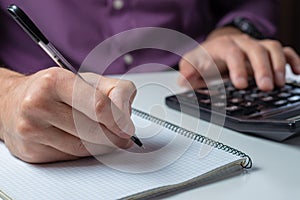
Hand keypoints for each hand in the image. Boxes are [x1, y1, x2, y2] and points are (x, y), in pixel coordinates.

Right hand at [0, 67, 135, 162]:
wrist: (12, 102)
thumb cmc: (51, 90)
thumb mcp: (85, 80)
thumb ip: (114, 90)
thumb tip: (126, 114)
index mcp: (55, 81)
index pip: (98, 106)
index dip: (119, 119)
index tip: (128, 127)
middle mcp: (38, 105)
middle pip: (93, 130)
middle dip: (114, 135)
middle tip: (123, 135)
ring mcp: (32, 130)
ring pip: (84, 147)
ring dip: (102, 144)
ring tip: (107, 136)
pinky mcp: (32, 151)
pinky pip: (71, 156)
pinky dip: (85, 151)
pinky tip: (85, 140)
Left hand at [178, 27, 299, 90]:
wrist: (215, 49)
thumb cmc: (205, 58)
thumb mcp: (192, 63)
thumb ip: (188, 71)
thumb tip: (183, 80)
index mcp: (223, 46)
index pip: (232, 53)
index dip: (238, 68)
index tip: (241, 84)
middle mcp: (241, 43)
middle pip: (256, 50)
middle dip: (262, 68)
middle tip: (265, 87)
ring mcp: (255, 46)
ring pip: (272, 48)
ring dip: (278, 65)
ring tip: (279, 84)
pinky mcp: (265, 52)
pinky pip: (282, 51)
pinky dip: (291, 60)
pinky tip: (295, 72)